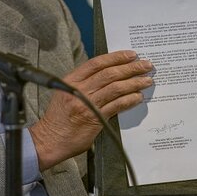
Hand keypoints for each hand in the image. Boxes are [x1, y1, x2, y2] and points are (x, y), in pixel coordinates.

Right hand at [30, 50, 152, 170]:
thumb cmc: (59, 117)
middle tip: (146, 65)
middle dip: (131, 67)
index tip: (131, 54)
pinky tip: (138, 97)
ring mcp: (87, 104)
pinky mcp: (95, 119)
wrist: (49, 141)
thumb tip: (110, 74)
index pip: (97, 63)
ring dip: (134, 83)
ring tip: (147, 81)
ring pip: (116, 88)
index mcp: (71, 80)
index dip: (116, 57)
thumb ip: (84, 83)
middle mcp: (79, 90)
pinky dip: (129, 100)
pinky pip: (116, 106)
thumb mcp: (65, 92)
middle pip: (109, 74)